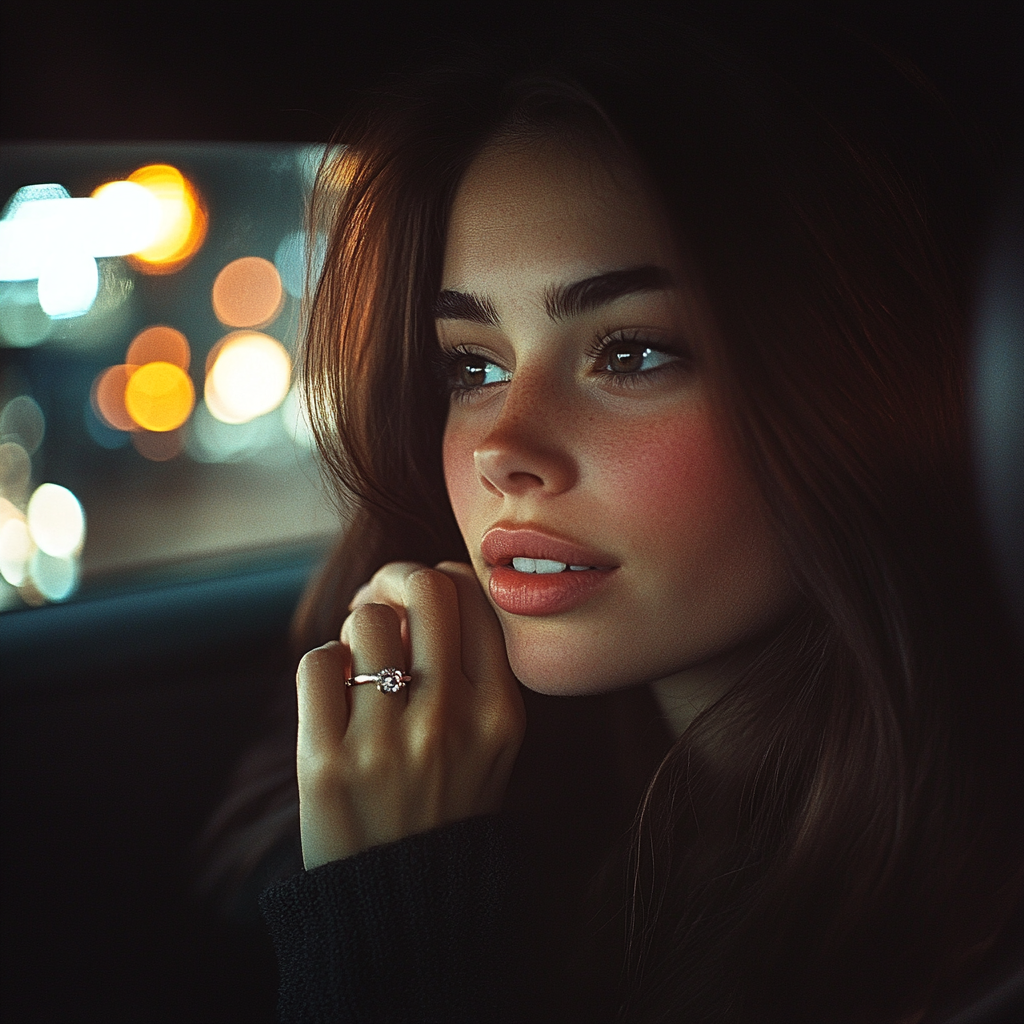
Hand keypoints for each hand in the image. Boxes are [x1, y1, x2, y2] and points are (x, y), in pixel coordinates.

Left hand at [296, 561, 525, 868]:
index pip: (473, 599)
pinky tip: (334, 694)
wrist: (404, 909)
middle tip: (380, 604)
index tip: (420, 602)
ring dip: (355, 629)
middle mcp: (450, 720)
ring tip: (356, 661)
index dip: (439, 581)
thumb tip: (425, 590)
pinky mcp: (328, 762)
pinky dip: (322, 665)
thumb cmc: (446, 812)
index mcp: (499, 714)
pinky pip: (317, 663)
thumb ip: (476, 674)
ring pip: (365, 621)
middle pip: (422, 589)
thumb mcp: (494, 749)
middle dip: (394, 580)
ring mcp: (388, 742)